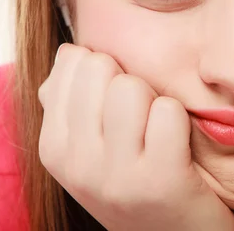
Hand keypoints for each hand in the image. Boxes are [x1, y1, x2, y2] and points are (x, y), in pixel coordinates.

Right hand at [38, 44, 233, 230]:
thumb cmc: (135, 182)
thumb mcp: (90, 148)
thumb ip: (71, 100)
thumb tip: (68, 52)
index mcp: (52, 148)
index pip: (73, 61)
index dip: (106, 73)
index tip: (116, 109)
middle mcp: (75, 164)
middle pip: (101, 66)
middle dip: (128, 83)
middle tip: (141, 123)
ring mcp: (115, 176)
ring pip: (133, 87)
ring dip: (154, 102)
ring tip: (158, 136)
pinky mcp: (160, 182)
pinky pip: (168, 111)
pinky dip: (180, 122)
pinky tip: (178, 149)